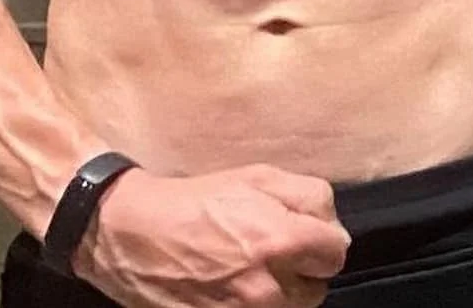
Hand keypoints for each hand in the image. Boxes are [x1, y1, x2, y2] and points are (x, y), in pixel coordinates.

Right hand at [75, 163, 351, 307]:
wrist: (135, 235)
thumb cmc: (197, 200)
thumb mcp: (256, 177)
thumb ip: (307, 196)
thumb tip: (331, 222)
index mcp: (279, 240)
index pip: (336, 252)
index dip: (321, 238)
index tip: (304, 232)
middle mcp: (268, 288)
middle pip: (317, 288)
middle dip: (301, 267)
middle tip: (271, 248)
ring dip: (280, 291)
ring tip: (250, 268)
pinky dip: (254, 304)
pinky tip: (234, 286)